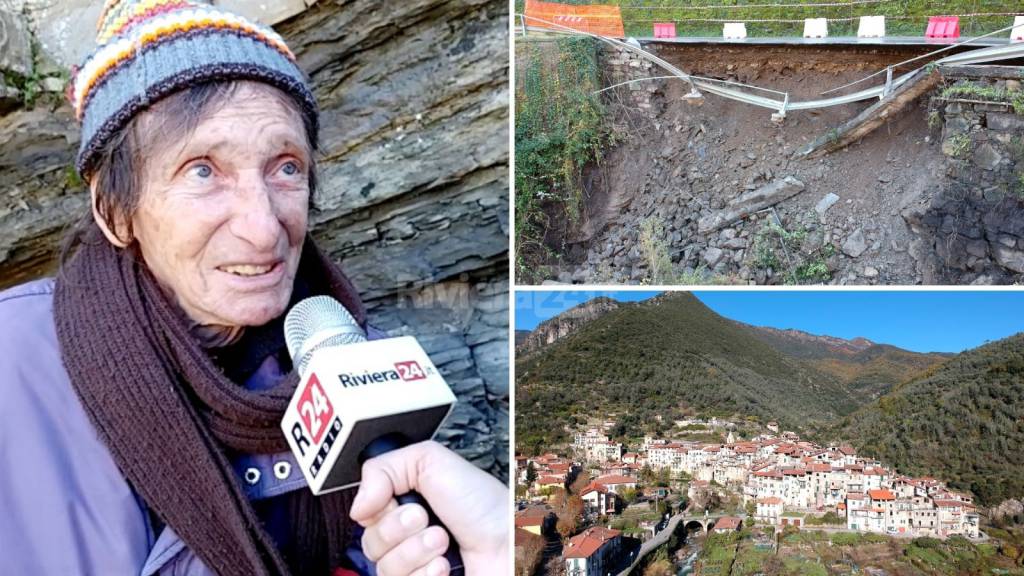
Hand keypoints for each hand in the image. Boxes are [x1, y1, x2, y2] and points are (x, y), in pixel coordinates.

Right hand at [349, 440, 508, 575]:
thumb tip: (357, 505)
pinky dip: (425, 575)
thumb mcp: (430, 461)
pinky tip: (444, 568)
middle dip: (399, 529)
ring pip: (383, 569)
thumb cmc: (484, 506)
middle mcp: (408, 540)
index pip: (365, 516)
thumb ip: (383, 468)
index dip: (377, 509)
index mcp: (405, 508)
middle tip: (428, 519)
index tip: (398, 500)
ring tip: (443, 542)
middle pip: (369, 544)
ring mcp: (416, 568)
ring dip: (415, 551)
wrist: (512, 544)